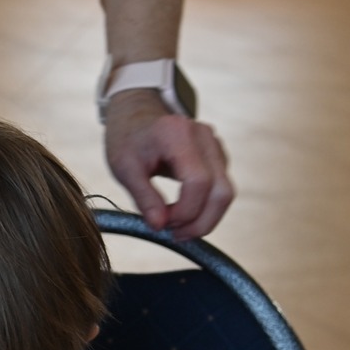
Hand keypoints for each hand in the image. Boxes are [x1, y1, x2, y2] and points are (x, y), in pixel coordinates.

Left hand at [103, 92, 232, 238]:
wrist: (135, 114)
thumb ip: (144, 197)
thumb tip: (160, 226)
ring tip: (175, 225)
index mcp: (178, 135)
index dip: (185, 211)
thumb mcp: (124, 168)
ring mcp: (215, 145)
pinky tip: (182, 212)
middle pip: (221, 192)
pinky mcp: (217, 155)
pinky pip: (221, 188)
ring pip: (225, 193)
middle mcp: (204, 137)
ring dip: (204, 217)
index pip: (198, 182)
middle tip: (175, 235)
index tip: (164, 224)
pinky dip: (205, 206)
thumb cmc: (127, 138)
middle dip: (201, 222)